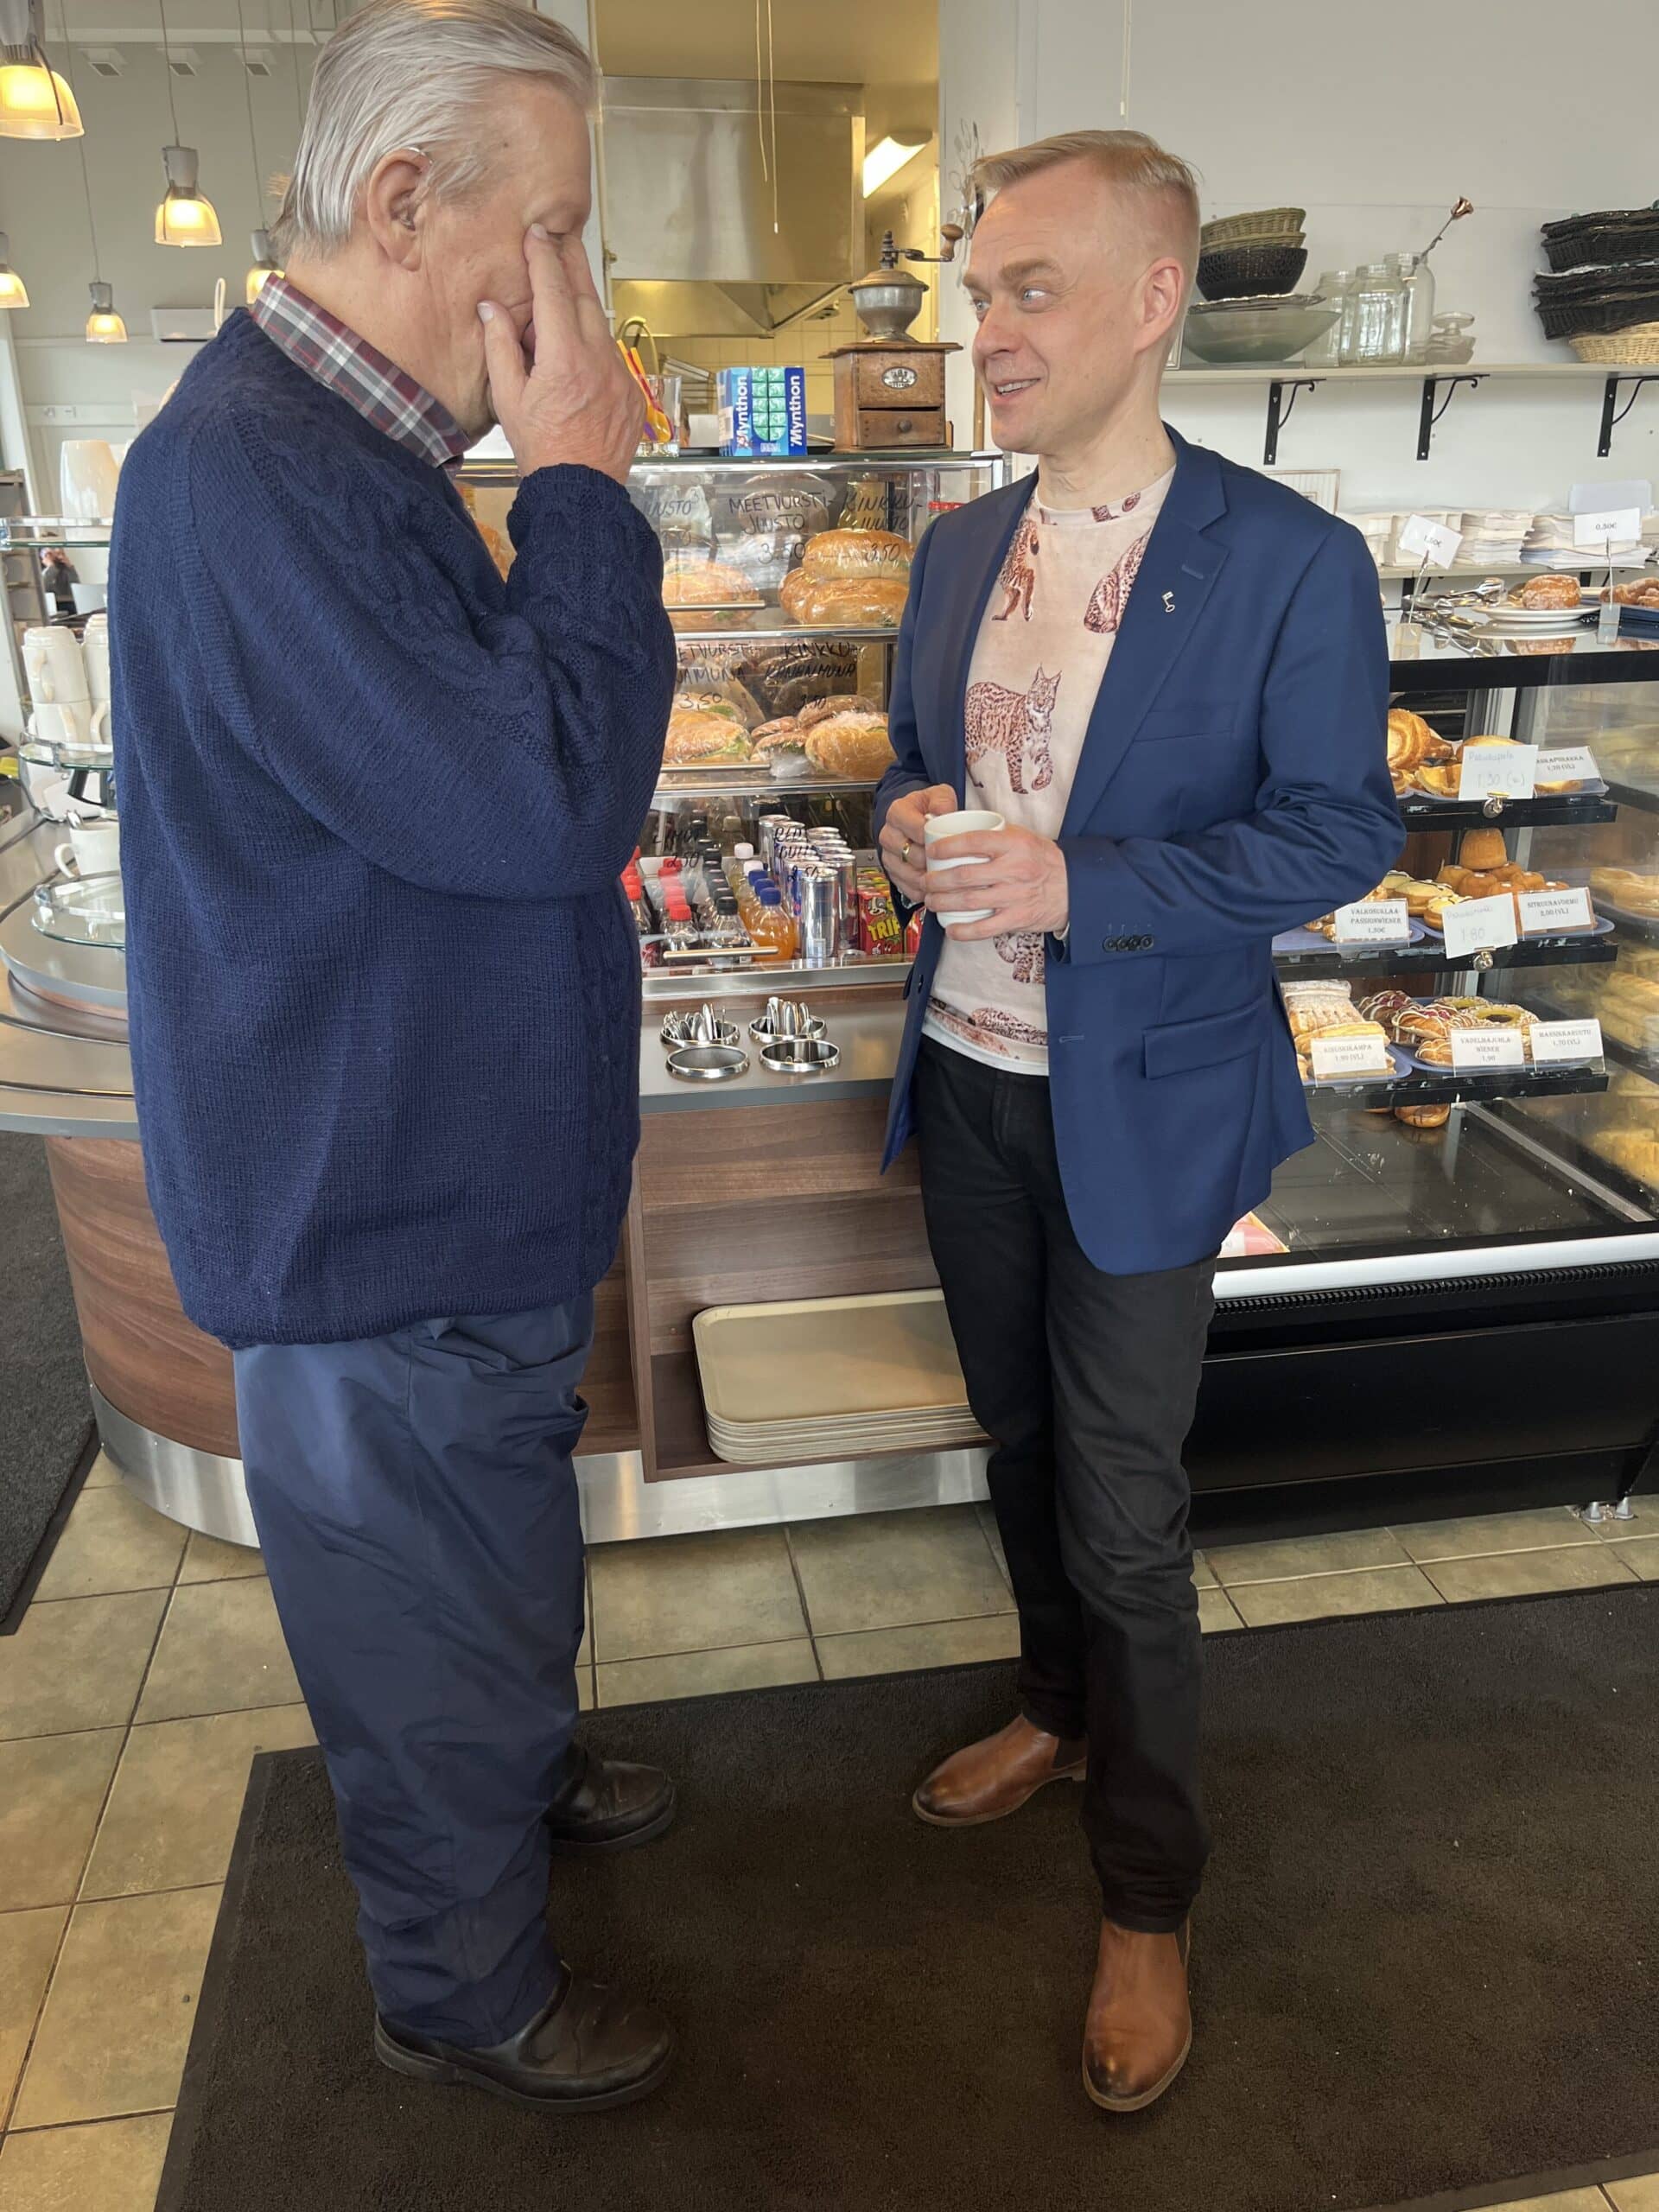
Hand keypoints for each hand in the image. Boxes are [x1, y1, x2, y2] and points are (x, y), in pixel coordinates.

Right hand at [478, 226, 644, 483]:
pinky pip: (612, 356)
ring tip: (564, 296)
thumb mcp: (508, 399)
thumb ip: (500, 347)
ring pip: (601, 326)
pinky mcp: (633, 393)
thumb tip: (493, 308)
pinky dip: (595, 346)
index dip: (543, 257)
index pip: (553, 289)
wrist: (580, 493)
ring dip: (582, 307)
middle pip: (585, 295)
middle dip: (571, 263)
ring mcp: (620, 376)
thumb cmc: (541, 450)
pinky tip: (579, 352)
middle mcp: (598, 360)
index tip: (536, 234)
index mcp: (564, 357)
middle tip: (561, 238)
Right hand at [878, 784, 956, 902]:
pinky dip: (921, 891)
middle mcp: (889, 835)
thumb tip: (943, 813)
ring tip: (943, 877)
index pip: (913, 828)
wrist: (916, 818)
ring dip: (926, 879)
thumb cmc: (928, 807)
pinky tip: (935, 889)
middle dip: (929, 860)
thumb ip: (943, 800)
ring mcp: (889, 856)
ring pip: (906, 874)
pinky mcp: (893, 873)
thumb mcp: (938, 795)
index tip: (944, 841)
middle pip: (908, 854)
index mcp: (897, 813)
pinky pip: (905, 888)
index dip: (930, 838)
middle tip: (947, 861)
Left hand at [925, 823, 1069, 939]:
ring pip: (969, 901)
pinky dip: (963, 931)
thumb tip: (958, 831)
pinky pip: (984, 928)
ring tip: (931, 900)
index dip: (947, 847)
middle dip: (937, 880)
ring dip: (943, 902)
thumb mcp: (1024, 837)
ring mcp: (1014, 896)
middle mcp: (1013, 870)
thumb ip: (995, 835)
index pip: (973, 842)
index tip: (932, 850)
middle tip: (925, 880)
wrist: (1074, 886)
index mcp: (1014, 844)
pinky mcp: (1017, 918)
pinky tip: (950, 929)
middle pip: (964, 875)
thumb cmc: (1043, 860)